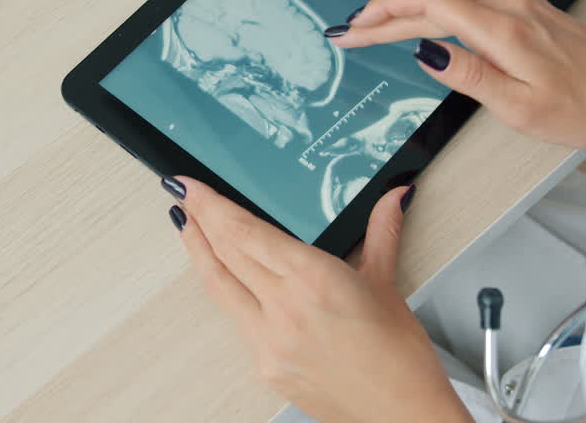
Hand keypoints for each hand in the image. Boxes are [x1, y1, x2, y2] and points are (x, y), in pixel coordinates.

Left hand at [168, 177, 471, 422]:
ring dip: (200, 254)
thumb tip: (394, 196)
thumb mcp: (386, 283)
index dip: (210, 205)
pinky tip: (224, 277)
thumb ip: (381, 231)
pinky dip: (227, 292)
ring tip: (186, 228)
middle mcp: (284, 308)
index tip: (191, 186)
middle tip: (182, 195)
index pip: (244, 232)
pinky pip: (238, 321)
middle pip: (225, 253)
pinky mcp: (266, 368)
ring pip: (220, 287)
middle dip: (198, 220)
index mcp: (313, 278)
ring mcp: (269, 342)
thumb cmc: (399, 357)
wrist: (403, 415)